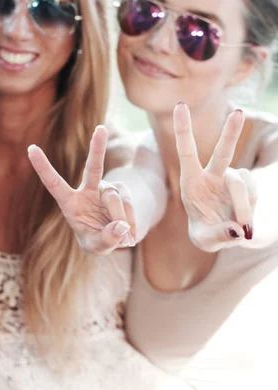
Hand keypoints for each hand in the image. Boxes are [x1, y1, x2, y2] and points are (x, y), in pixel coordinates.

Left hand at [28, 126, 135, 254]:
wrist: (117, 238)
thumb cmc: (97, 240)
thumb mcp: (97, 247)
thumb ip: (106, 240)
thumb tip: (121, 227)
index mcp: (70, 202)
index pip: (54, 182)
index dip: (43, 167)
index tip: (31, 148)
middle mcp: (88, 190)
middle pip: (94, 168)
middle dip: (98, 148)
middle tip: (101, 129)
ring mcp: (107, 189)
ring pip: (114, 198)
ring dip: (118, 218)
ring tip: (120, 236)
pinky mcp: (124, 191)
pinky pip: (128, 203)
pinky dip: (130, 220)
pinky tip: (129, 232)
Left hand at [174, 102, 255, 251]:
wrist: (225, 234)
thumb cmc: (206, 234)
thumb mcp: (205, 240)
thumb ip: (218, 235)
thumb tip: (238, 230)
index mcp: (191, 182)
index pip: (187, 152)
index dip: (184, 129)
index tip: (180, 105)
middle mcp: (212, 176)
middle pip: (223, 152)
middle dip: (231, 133)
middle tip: (238, 114)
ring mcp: (232, 179)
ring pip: (241, 182)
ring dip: (240, 204)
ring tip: (237, 222)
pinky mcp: (249, 186)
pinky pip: (253, 192)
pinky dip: (249, 208)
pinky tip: (243, 219)